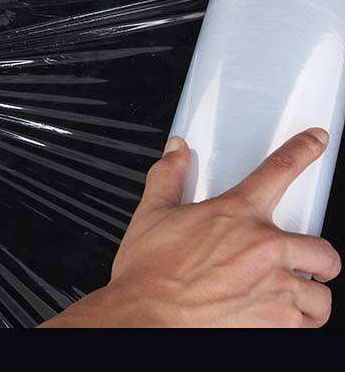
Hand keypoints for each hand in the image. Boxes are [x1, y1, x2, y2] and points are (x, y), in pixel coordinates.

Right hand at [41, 128, 340, 327]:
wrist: (143, 317)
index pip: (280, 170)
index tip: (317, 142)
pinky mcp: (274, 324)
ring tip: (288, 295)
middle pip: (324, 251)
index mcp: (235, 214)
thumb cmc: (148, 272)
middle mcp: (264, 248)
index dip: (303, 150)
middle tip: (297, 263)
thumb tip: (176, 152)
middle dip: (316, 260)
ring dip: (308, 295)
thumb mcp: (151, 214)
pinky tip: (276, 317)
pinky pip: (307, 325)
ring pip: (321, 296)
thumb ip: (168, 177)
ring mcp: (274, 289)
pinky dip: (297, 322)